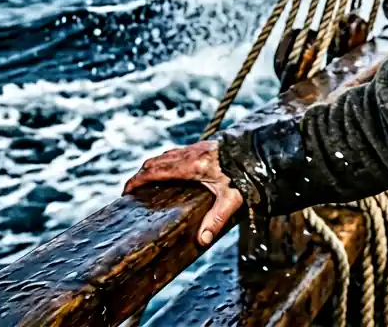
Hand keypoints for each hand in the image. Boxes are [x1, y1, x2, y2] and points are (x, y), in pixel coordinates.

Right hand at [124, 140, 243, 246]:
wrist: (261, 150)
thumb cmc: (246, 174)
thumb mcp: (232, 199)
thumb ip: (216, 219)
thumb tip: (202, 240)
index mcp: (192, 166)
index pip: (154, 171)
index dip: (137, 181)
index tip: (127, 192)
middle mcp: (191, 154)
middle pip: (155, 162)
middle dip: (141, 175)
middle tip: (133, 191)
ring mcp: (196, 147)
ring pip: (165, 155)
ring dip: (153, 167)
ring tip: (148, 184)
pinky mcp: (204, 146)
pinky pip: (177, 152)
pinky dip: (166, 162)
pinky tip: (171, 173)